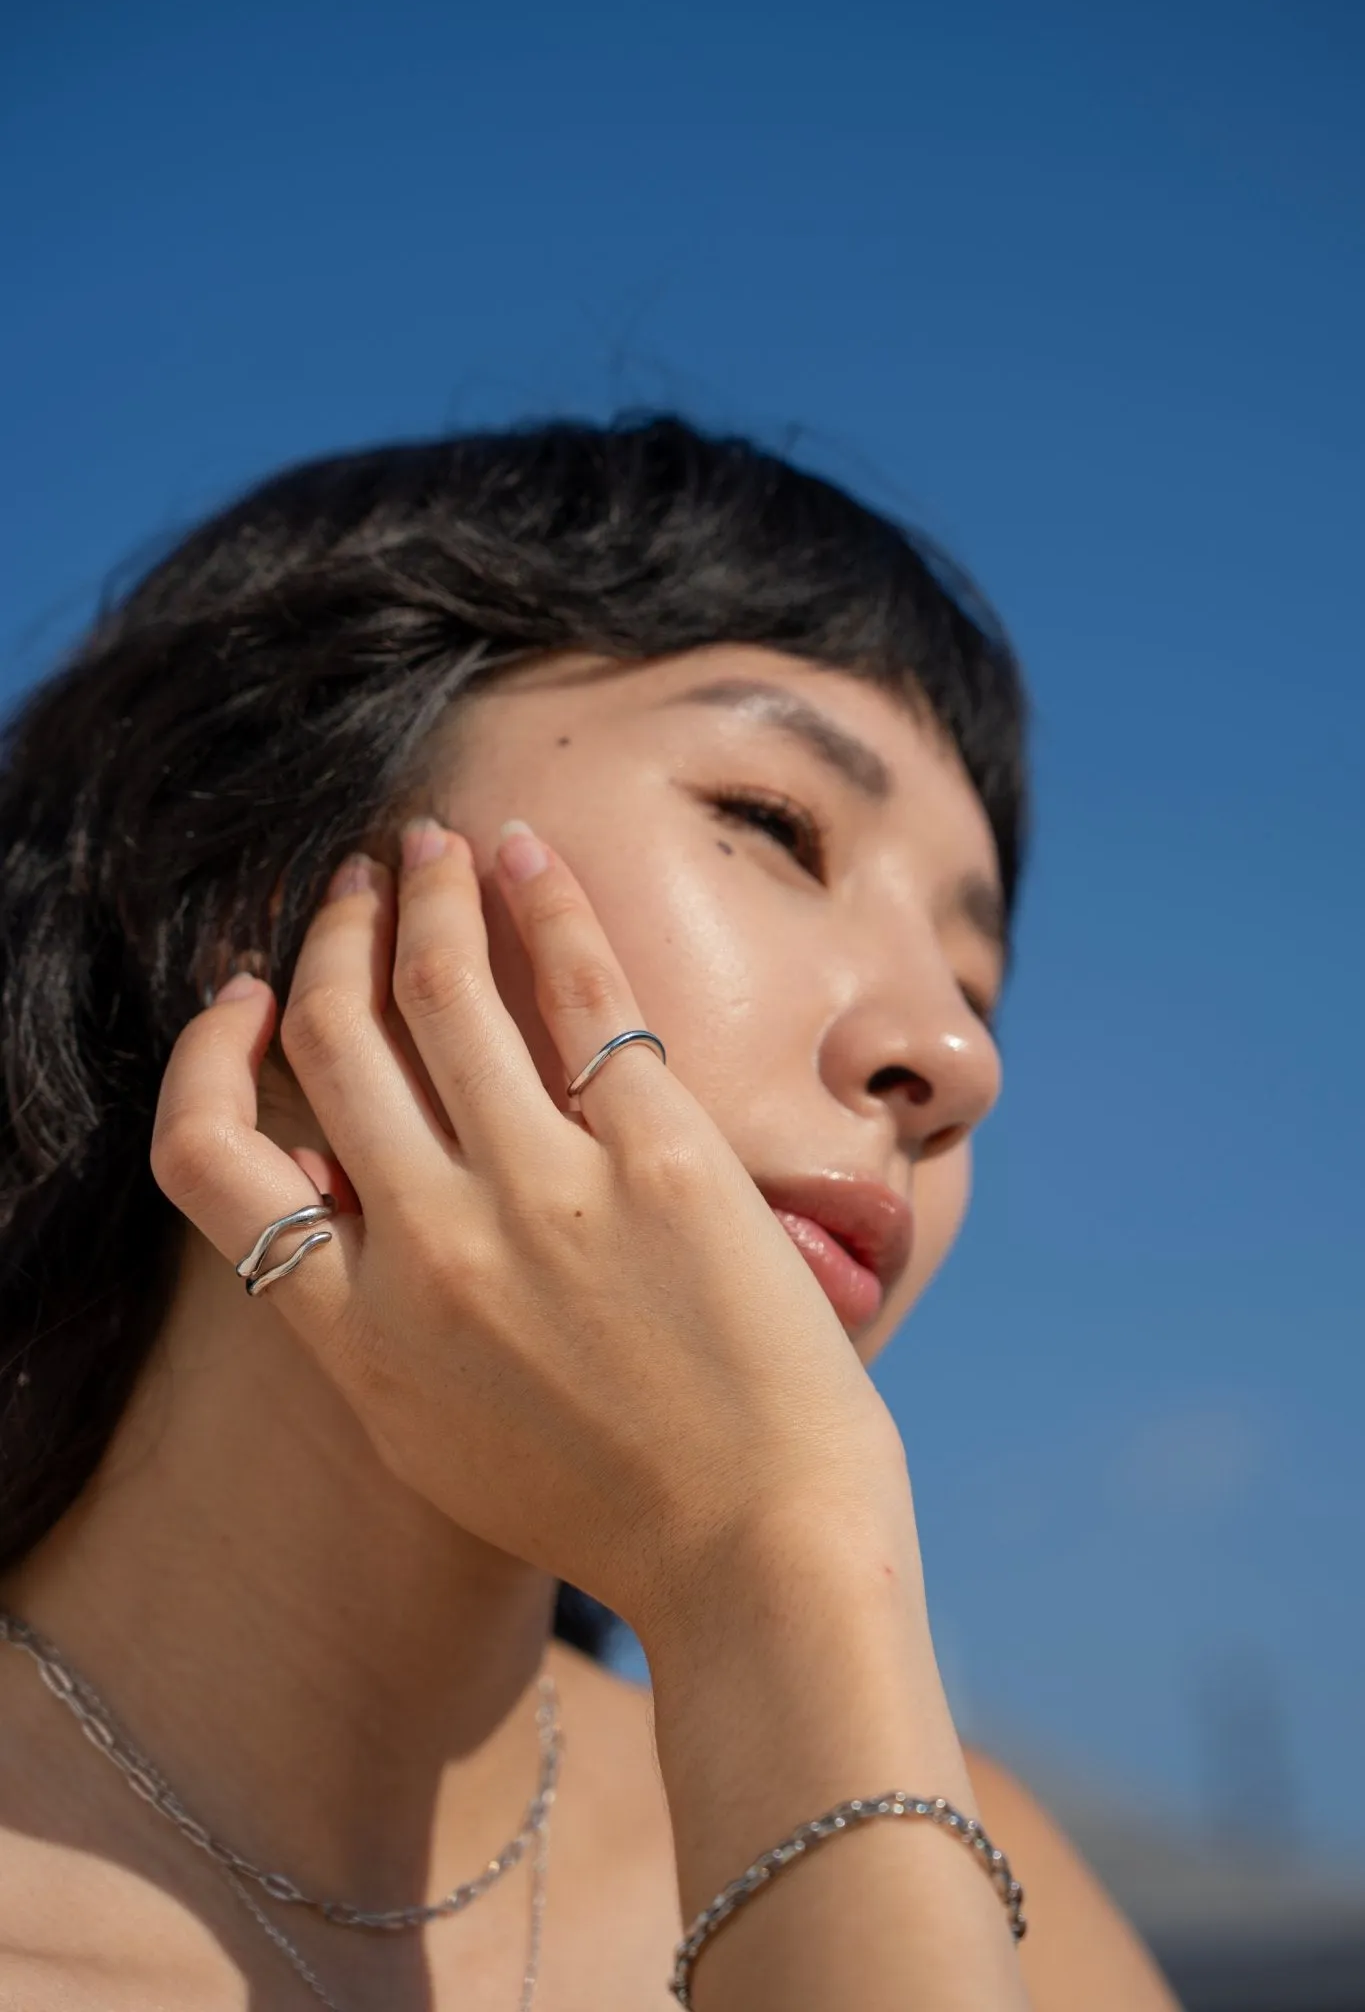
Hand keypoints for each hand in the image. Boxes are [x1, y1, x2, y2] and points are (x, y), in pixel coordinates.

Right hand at [151, 820, 905, 1640]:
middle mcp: (429, 1249)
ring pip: (439, 987)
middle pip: (331, 1038)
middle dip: (329, 936)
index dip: (210, 1054)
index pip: (208, 1157)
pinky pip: (580, 989)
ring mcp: (543, 1196)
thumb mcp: (434, 1440)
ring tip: (427, 843)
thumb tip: (338, 1192)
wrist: (762, 1552)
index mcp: (355, 1335)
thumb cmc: (611, 1507)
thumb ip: (367, 1322)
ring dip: (422, 891)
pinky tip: (526, 852)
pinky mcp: (660, 1157)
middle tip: (351, 884)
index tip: (248, 997)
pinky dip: (543, 901)